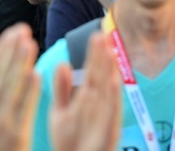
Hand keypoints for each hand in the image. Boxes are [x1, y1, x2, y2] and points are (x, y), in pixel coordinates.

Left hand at [50, 31, 120, 150]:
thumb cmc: (69, 142)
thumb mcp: (61, 112)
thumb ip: (62, 90)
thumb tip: (63, 64)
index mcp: (86, 100)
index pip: (92, 73)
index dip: (94, 55)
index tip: (96, 35)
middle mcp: (97, 107)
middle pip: (100, 78)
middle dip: (102, 58)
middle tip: (103, 35)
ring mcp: (103, 119)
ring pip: (107, 92)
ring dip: (109, 72)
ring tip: (109, 52)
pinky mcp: (107, 132)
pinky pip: (111, 114)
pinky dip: (113, 99)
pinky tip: (114, 83)